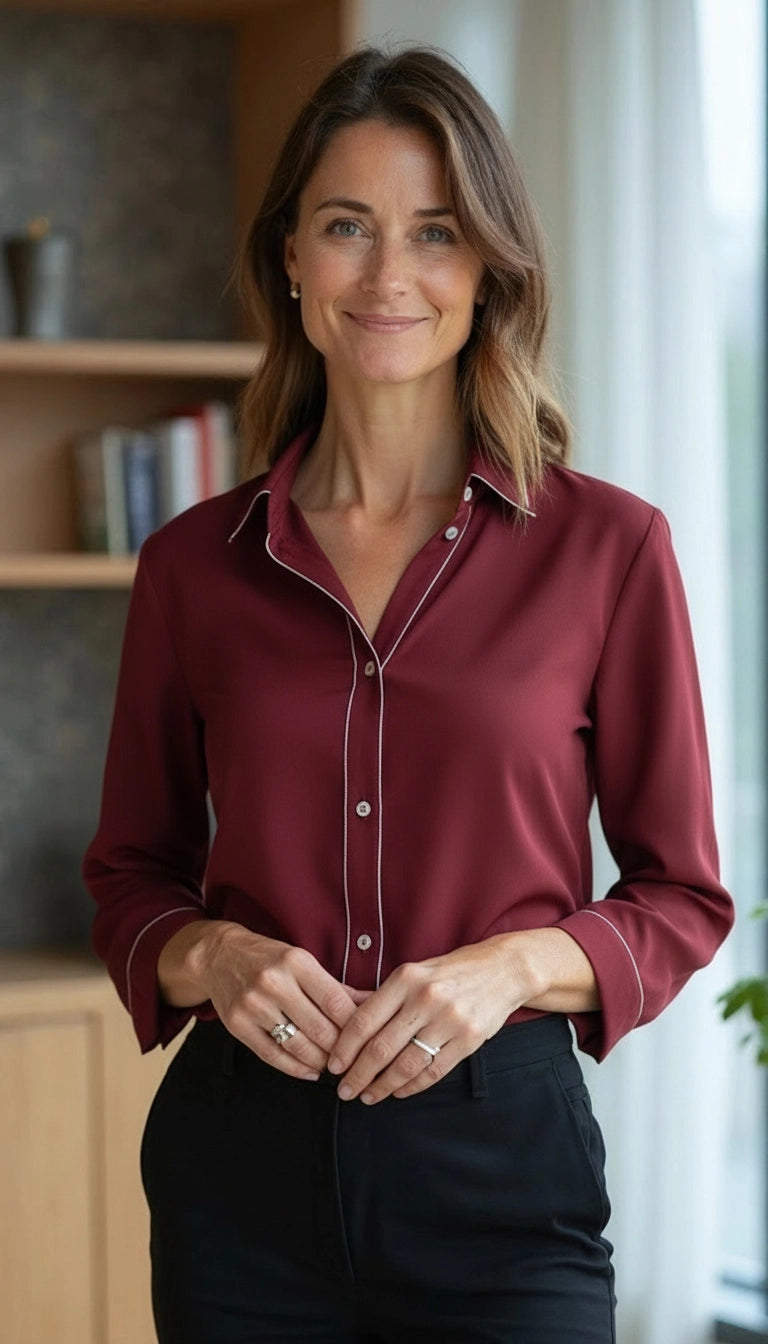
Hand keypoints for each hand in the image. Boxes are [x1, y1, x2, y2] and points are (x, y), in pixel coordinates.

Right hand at [158, 920, 361, 1081]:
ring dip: (321, 1062)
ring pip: (297, 1046)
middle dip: (341, 1050)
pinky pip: (272, 1055)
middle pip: (319, 1028)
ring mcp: (253, 1005)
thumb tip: (374, 1004)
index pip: (335, 1002)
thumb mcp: (303, 962)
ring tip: (333, 1067)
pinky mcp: (237, 1025)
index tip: (367, 1039)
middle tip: (354, 1060)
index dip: (355, 1026)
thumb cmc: (269, 959)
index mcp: (296, 963)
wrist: (219, 956)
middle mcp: (274, 983)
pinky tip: (309, 1071)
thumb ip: (337, 987)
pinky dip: (295, 1068)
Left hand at [327, 935, 539, 1103]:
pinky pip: (434, 1071)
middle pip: (381, 1047)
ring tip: (368, 1096)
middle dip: (358, 1075)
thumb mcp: (416, 972)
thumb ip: (386, 997)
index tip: (333, 1066)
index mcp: (406, 978)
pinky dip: (413, 1087)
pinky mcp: (469, 1039)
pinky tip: (399, 1092)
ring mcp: (449, 1020)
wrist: (503, 969)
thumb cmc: (451, 972)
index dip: (344, 1048)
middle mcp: (426, 998)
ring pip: (406, 1064)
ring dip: (382, 1086)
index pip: (365, 1020)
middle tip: (344, 1091)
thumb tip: (347, 1025)